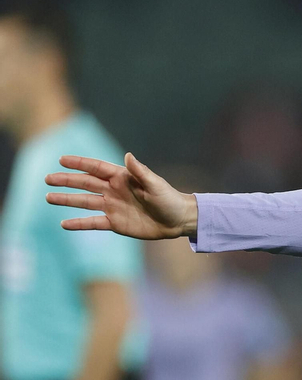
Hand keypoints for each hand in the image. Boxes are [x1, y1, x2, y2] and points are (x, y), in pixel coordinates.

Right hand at [45, 153, 198, 238]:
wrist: (177, 220)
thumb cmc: (168, 199)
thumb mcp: (155, 184)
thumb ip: (140, 172)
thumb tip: (127, 155)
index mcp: (122, 178)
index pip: (96, 168)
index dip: (79, 163)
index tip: (61, 160)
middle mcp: (113, 190)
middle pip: (85, 183)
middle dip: (66, 181)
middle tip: (47, 178)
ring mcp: (112, 206)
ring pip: (84, 202)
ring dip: (67, 200)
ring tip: (49, 197)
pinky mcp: (115, 223)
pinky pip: (93, 222)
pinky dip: (79, 223)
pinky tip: (64, 224)